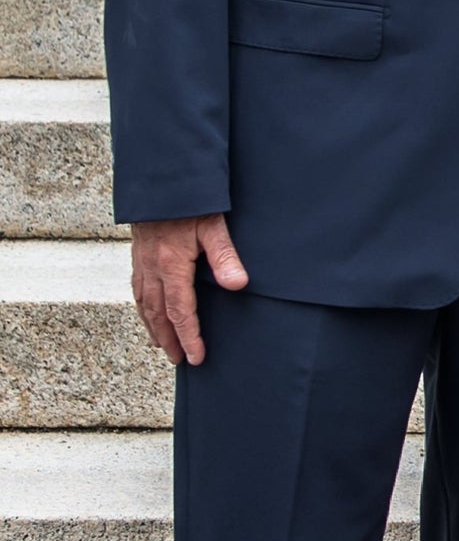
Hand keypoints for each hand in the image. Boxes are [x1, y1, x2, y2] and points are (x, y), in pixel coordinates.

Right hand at [130, 215, 247, 365]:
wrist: (160, 180)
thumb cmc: (189, 202)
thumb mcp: (213, 226)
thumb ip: (225, 256)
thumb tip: (238, 285)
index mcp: (171, 265)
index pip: (180, 311)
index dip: (189, 337)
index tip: (196, 357)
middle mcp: (152, 268)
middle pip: (159, 313)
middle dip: (170, 339)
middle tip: (179, 360)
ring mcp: (142, 261)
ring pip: (145, 303)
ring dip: (154, 327)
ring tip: (162, 345)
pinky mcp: (138, 254)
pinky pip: (137, 288)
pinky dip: (143, 307)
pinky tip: (148, 312)